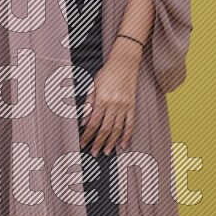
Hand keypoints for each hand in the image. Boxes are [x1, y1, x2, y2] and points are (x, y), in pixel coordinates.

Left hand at [78, 41, 141, 155]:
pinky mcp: (132, 106)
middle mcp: (113, 105)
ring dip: (111, 142)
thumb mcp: (92, 86)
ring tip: (107, 152)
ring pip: (117, 129)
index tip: (83, 144)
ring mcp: (124, 106)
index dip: (87, 136)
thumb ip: (88, 105)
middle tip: (94, 153)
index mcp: (101, 100)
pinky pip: (130, 124)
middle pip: (105, 129)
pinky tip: (123, 144)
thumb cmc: (106, 73)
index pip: (93, 123)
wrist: (124, 63)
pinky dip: (127, 135)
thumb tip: (83, 122)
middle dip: (98, 143)